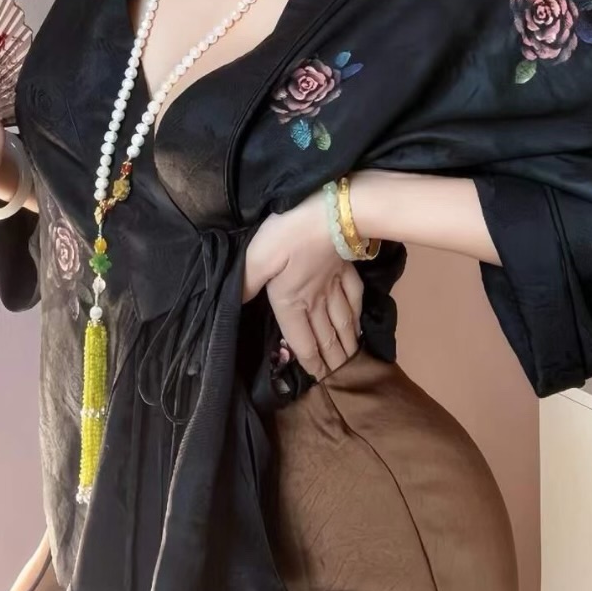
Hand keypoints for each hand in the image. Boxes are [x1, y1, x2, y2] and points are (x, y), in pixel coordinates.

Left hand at [243, 188, 363, 380]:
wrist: (332, 212)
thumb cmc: (290, 235)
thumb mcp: (257, 258)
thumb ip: (244, 283)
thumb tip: (232, 306)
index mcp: (292, 302)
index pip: (302, 341)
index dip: (310, 362)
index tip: (319, 378)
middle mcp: (316, 301)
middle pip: (326, 337)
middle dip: (332, 360)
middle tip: (339, 377)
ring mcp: (335, 286)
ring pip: (343, 323)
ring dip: (347, 344)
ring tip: (351, 358)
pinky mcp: (347, 270)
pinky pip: (355, 299)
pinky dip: (358, 316)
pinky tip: (359, 322)